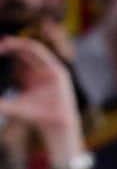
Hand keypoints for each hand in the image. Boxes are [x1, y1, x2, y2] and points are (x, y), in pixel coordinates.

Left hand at [0, 36, 81, 156]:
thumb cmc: (35, 116)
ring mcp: (49, 70)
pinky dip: (30, 48)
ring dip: (19, 44)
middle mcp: (39, 71)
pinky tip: (18, 47)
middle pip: (23, 51)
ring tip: (5, 43)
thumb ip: (1, 102)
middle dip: (10, 44)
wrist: (54, 125)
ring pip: (33, 49)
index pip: (16, 58)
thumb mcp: (13, 106)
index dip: (6, 51)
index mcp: (28, 77)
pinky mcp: (58, 71)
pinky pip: (43, 54)